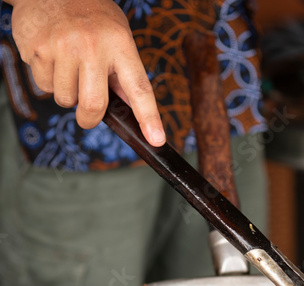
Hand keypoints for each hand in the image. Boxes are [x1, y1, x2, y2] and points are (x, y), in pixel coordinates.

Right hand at [8, 0, 165, 145]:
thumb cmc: (89, 18)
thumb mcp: (116, 38)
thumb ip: (122, 75)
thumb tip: (132, 111)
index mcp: (120, 44)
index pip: (139, 88)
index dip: (149, 118)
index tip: (156, 140)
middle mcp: (93, 45)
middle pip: (94, 105)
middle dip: (89, 118)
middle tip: (87, 115)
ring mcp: (63, 46)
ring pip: (65, 100)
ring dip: (66, 93)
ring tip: (67, 65)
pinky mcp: (38, 49)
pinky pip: (44, 87)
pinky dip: (48, 80)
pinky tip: (51, 57)